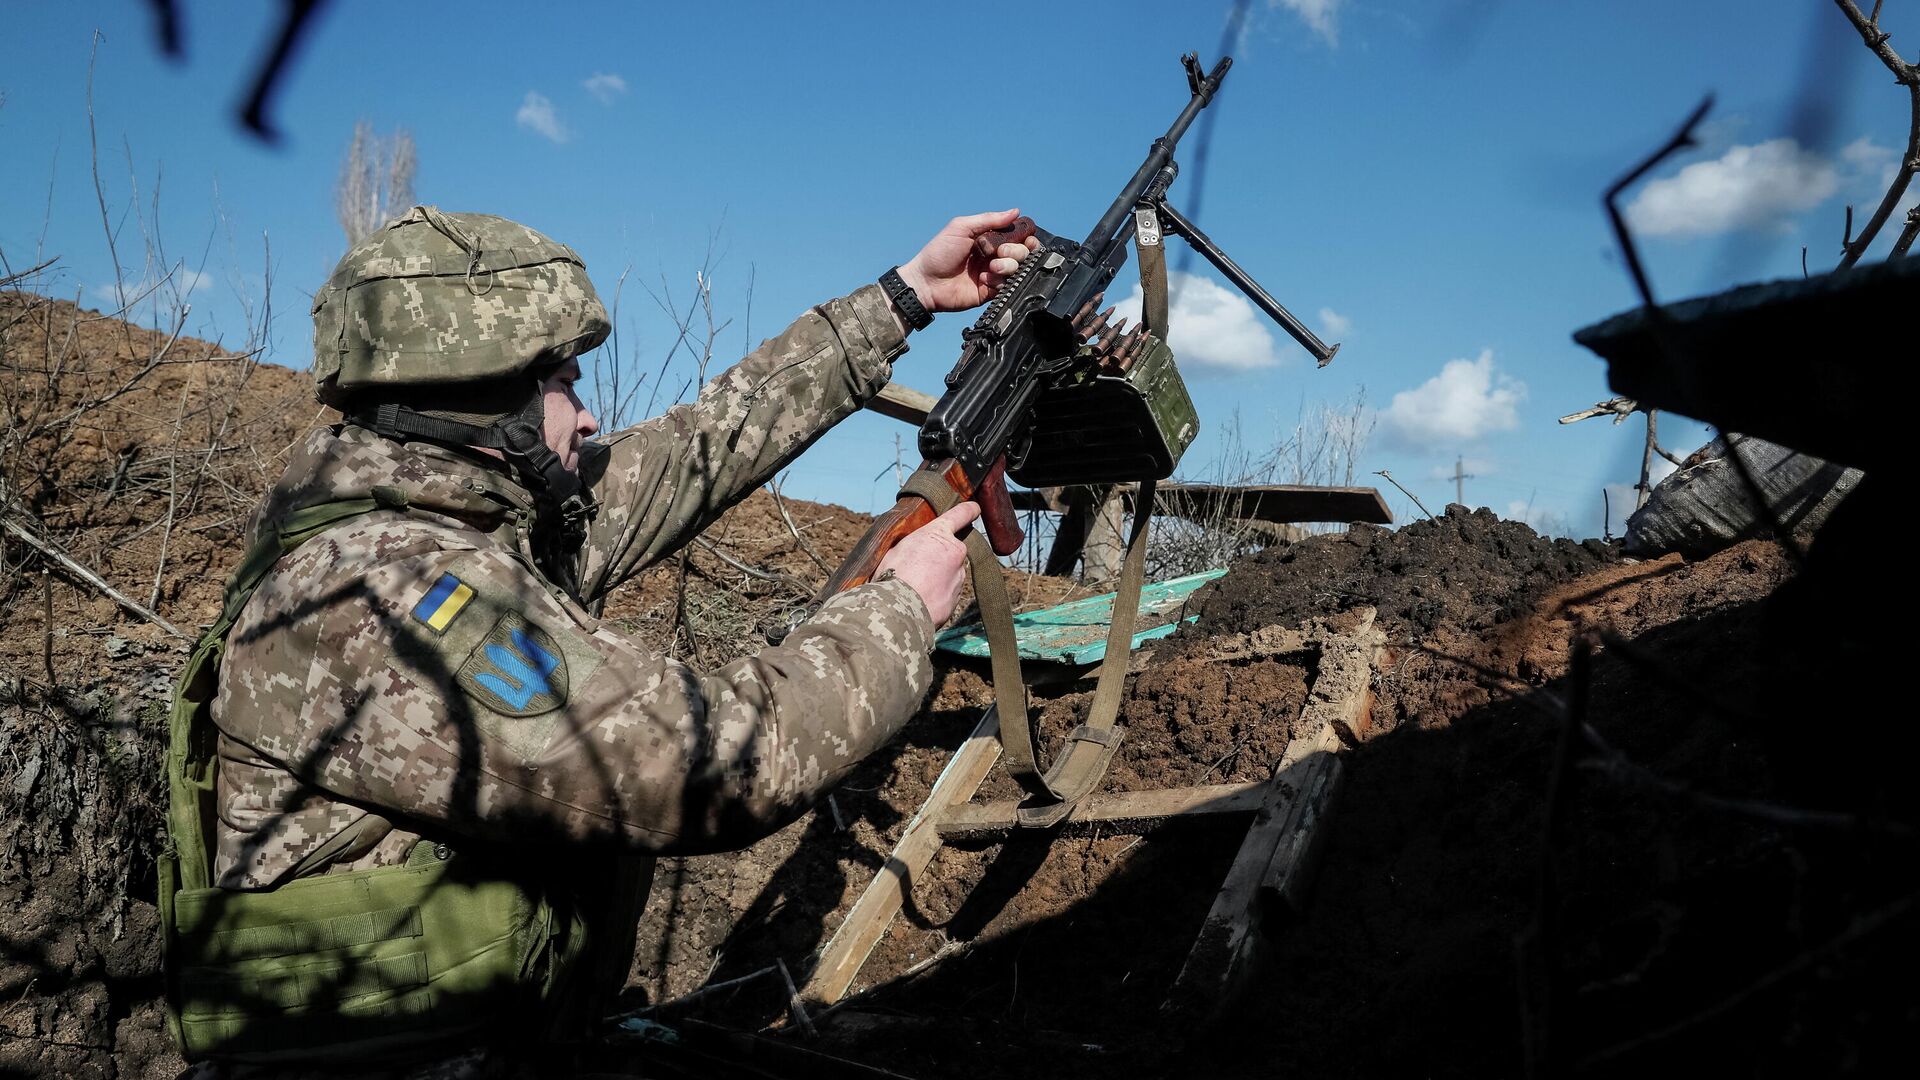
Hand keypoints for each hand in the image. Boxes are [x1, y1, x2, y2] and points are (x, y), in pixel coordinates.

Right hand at [874, 501, 980, 624]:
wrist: (899, 610)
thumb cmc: (891, 576)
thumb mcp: (895, 549)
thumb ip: (912, 543)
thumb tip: (914, 549)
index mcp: (938, 534)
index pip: (960, 515)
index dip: (968, 510)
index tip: (975, 509)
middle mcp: (955, 552)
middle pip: (951, 549)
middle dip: (940, 556)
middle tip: (917, 567)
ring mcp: (959, 576)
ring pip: (950, 572)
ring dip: (938, 577)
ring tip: (915, 587)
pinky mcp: (956, 597)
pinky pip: (947, 592)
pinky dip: (937, 594)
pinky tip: (920, 600)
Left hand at [895, 209, 1041, 314]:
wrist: (926, 282)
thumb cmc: (939, 253)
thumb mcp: (961, 227)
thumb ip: (989, 219)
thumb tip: (1015, 212)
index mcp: (989, 238)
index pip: (1018, 236)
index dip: (1025, 237)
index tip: (1024, 238)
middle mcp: (994, 255)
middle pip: (1023, 252)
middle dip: (1016, 251)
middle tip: (998, 252)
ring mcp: (993, 274)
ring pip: (1018, 269)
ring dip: (1007, 266)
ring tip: (990, 268)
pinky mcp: (990, 291)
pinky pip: (1007, 286)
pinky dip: (999, 281)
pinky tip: (983, 280)